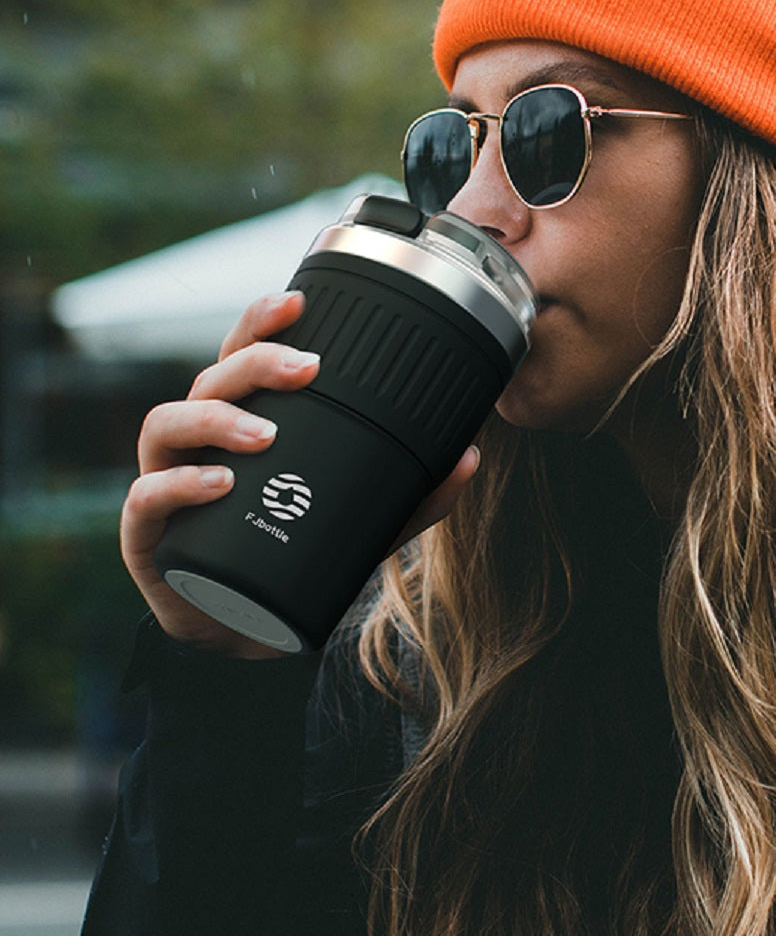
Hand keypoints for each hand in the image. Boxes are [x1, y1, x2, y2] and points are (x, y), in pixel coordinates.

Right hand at [120, 290, 478, 657]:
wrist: (243, 634)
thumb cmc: (294, 557)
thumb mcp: (364, 525)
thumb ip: (413, 496)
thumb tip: (470, 456)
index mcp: (243, 420)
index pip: (244, 355)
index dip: (262, 322)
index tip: (298, 301)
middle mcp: (199, 439)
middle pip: (213, 376)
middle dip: (257, 362)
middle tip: (306, 369)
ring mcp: (167, 480)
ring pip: (169, 422)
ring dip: (217, 418)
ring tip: (265, 436)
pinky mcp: (146, 534)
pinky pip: (147, 498)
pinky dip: (179, 485)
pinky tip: (217, 483)